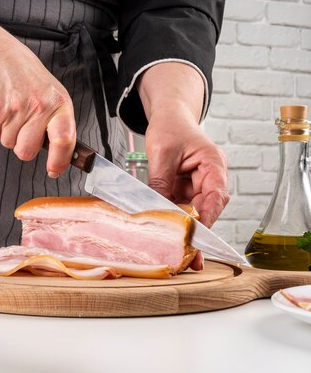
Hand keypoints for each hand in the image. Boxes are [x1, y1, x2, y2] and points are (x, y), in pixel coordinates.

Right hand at [0, 14, 75, 175]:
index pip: (65, 140)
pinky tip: (1, 108)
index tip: (54, 170)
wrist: (0, 55)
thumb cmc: (29, 79)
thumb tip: (61, 159)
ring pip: (8, 144)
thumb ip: (59, 125)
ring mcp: (16, 109)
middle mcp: (39, 107)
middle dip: (22, 145)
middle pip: (27, 152)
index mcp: (59, 104)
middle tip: (23, 126)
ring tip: (12, 110)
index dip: (59, 161)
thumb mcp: (54, 96)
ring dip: (8, 133)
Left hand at [137, 62, 228, 268]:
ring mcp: (198, 185)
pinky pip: (182, 208)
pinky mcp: (186, 190)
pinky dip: (176, 221)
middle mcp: (210, 177)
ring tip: (180, 252)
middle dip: (198, 231)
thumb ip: (161, 181)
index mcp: (213, 164)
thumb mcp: (162, 152)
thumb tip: (156, 208)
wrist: (168, 117)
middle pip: (208, 209)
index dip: (209, 216)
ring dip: (187, 230)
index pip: (216, 195)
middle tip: (190, 255)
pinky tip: (169, 236)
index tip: (198, 234)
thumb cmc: (171, 127)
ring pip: (196, 212)